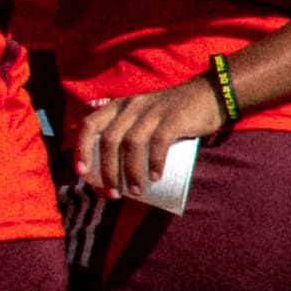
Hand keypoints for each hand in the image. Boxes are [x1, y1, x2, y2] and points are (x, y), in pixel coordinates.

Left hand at [74, 78, 225, 197]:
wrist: (209, 95)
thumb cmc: (170, 117)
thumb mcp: (142, 118)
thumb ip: (127, 134)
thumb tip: (110, 177)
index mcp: (118, 107)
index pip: (89, 124)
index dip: (81, 149)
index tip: (82, 174)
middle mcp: (131, 106)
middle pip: (109, 140)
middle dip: (107, 171)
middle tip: (113, 194)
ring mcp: (152, 110)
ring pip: (132, 143)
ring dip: (131, 171)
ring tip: (135, 192)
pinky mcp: (174, 117)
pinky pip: (159, 141)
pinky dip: (155, 161)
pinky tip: (155, 177)